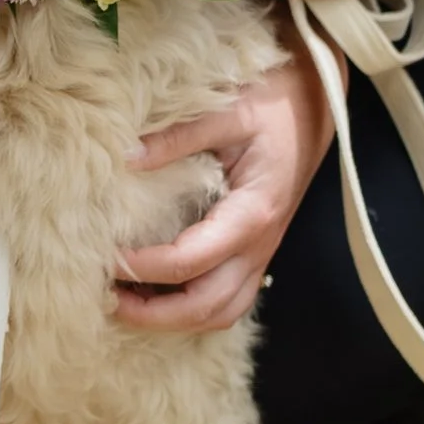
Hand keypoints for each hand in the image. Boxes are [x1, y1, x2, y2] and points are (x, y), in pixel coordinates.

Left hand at [112, 23, 338, 334]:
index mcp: (252, 212)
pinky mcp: (257, 250)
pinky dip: (194, 309)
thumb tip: (126, 158)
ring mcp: (262, 252)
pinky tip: (159, 295)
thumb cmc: (274, 103)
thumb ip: (178, 135)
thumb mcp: (228, 109)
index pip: (190, 260)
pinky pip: (229, 299)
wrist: (318, 103)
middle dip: (155, 315)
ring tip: (127, 305)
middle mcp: (260, 244)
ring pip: (222, 312)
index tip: (105, 258)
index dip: (144, 268)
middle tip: (106, 300)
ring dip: (174, 320)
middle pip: (208, 306)